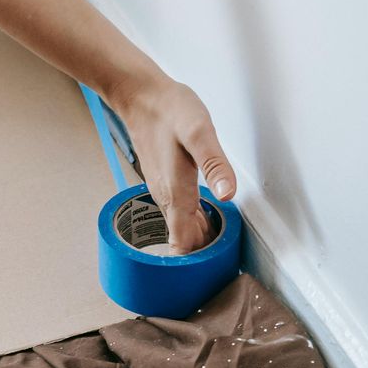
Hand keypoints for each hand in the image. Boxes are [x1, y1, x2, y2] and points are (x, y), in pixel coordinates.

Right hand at [114, 75, 237, 253]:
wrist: (140, 95)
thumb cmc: (169, 111)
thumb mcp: (199, 132)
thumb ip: (214, 164)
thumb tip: (228, 194)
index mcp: (176, 193)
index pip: (183, 245)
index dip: (197, 264)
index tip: (213, 272)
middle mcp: (166, 198)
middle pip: (183, 242)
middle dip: (201, 257)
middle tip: (224, 263)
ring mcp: (163, 191)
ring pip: (180, 229)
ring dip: (198, 242)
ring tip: (220, 248)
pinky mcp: (164, 182)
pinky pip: (179, 214)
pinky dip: (193, 224)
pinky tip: (207, 220)